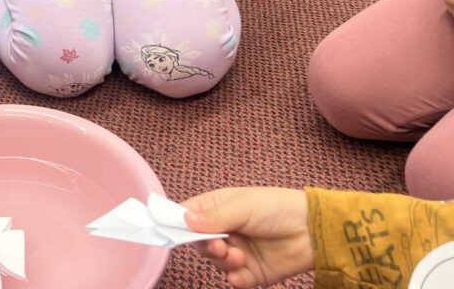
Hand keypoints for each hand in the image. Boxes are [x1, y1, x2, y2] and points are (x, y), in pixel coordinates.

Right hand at [182, 187, 312, 287]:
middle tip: (219, 246)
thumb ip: (214, 217)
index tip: (174, 231)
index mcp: (218, 208)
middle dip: (206, 246)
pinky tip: (241, 274)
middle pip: (199, 243)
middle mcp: (224, 230)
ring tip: (239, 256)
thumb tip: (185, 220)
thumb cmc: (278, 208)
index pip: (188, 215)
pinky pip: (234, 280)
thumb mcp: (243, 207)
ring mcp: (237, 251)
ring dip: (224, 262)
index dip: (179, 223)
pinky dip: (235, 279)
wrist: (313, 232)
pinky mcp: (251, 272)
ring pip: (215, 262)